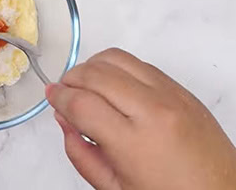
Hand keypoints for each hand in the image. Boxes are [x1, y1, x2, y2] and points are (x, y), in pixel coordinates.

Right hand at [46, 48, 235, 189]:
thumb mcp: (115, 189)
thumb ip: (81, 153)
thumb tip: (64, 121)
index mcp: (135, 142)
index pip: (81, 103)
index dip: (59, 97)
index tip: (52, 97)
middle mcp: (155, 110)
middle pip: (96, 73)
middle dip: (71, 78)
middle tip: (63, 90)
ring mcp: (172, 95)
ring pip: (118, 58)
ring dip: (93, 66)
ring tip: (85, 84)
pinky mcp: (183, 91)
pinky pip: (141, 64)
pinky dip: (118, 67)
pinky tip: (112, 84)